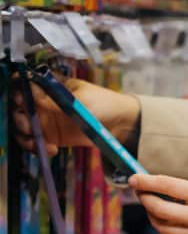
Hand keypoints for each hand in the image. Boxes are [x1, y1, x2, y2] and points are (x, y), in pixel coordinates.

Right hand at [11, 76, 140, 153]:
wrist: (122, 125)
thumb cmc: (105, 104)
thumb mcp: (81, 100)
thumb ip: (55, 100)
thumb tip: (32, 93)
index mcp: (51, 86)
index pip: (24, 84)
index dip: (19, 92)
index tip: (23, 102)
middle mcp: (44, 102)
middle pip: (19, 108)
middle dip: (20, 119)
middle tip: (30, 128)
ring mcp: (47, 119)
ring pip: (24, 127)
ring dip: (26, 136)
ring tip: (39, 144)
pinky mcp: (53, 136)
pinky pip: (36, 142)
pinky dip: (38, 147)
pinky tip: (51, 150)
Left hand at [130, 174, 187, 233]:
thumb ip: (186, 189)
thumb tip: (156, 189)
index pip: (165, 186)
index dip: (145, 182)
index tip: (134, 179)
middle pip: (158, 209)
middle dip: (145, 199)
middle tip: (142, 193)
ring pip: (162, 227)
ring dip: (153, 216)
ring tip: (155, 207)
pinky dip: (167, 228)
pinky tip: (170, 220)